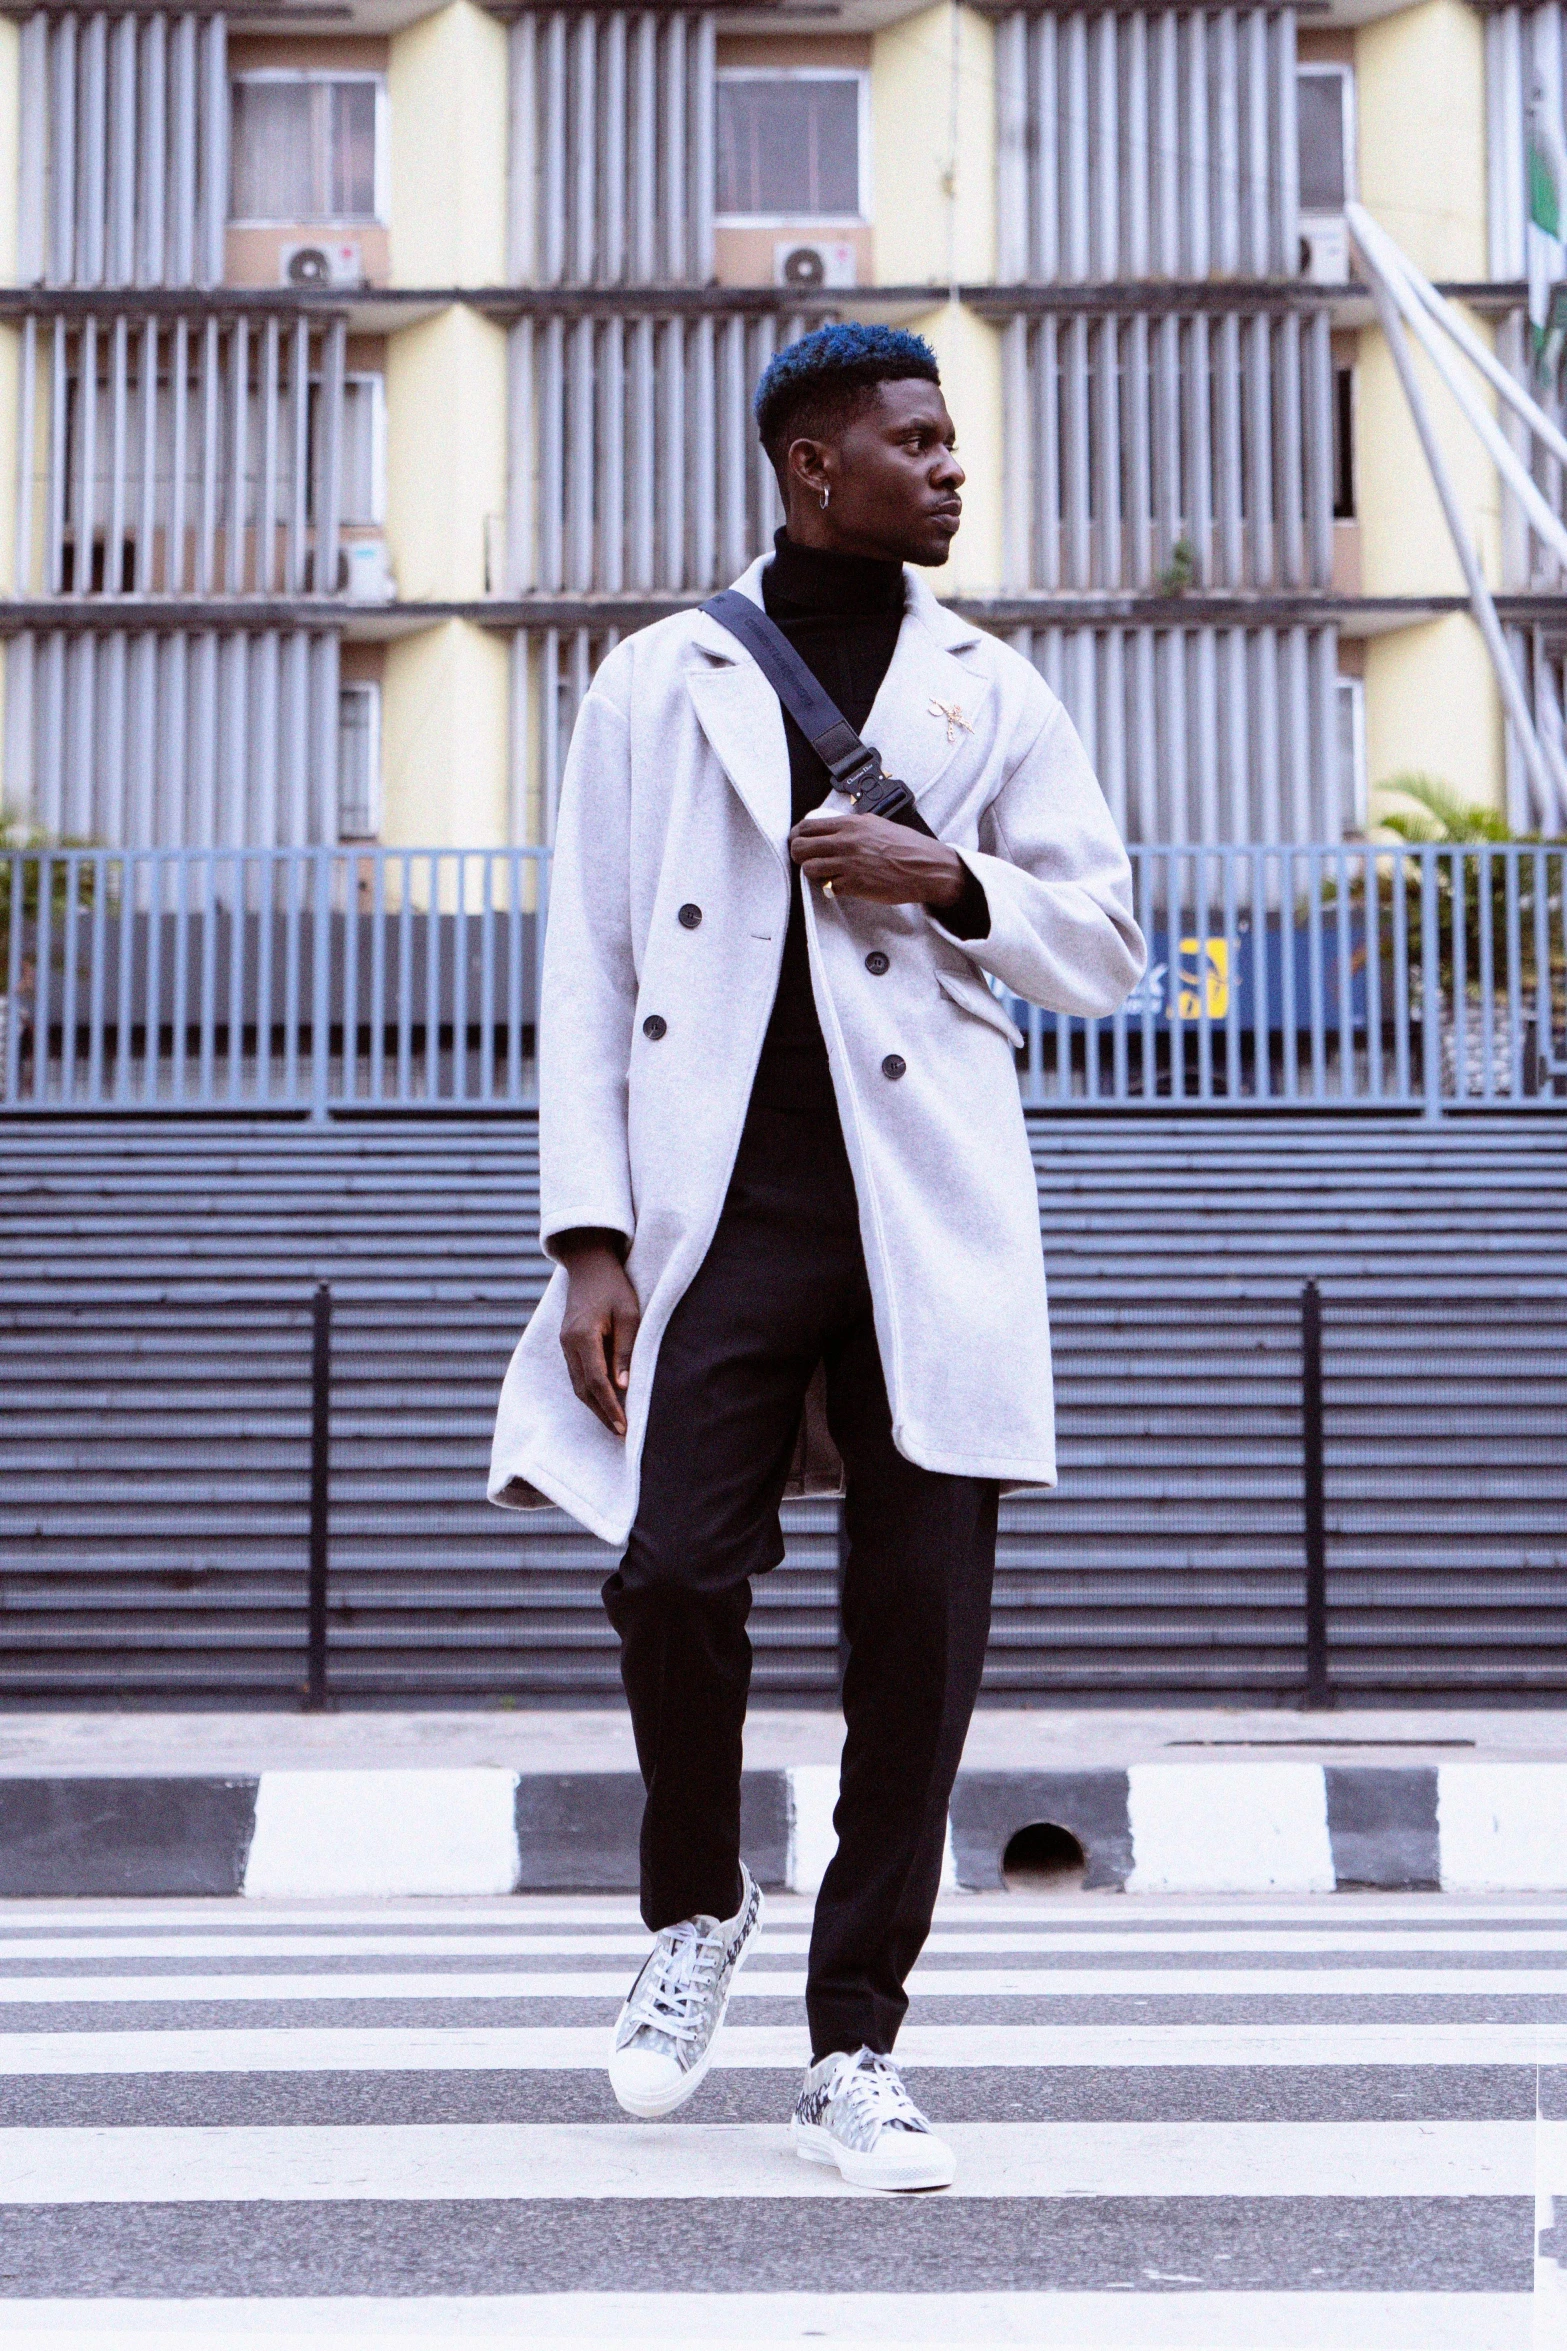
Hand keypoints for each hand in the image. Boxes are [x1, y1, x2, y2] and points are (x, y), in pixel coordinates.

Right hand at [556, 1236, 640, 1437]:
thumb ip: (625, 1349)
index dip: (610, 1407)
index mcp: (583, 1336)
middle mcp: (568, 1343)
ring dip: (595, 1404)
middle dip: (602, 1413)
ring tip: (615, 1422)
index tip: (624, 1427)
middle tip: (621, 1433)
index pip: (596, 1382)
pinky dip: (590, 1389)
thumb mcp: (628, 1314)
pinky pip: (577, 1372)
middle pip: (582, 1389)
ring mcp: (564, 1343)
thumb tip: (623, 1386)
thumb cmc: (614, 1286)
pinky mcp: (567, 1342)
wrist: (589, 1263)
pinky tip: (606, 1398)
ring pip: (577, 1383)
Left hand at [789, 812, 965, 908]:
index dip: (797, 835)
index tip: (798, 841)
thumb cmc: (908, 847)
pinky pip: (829, 887)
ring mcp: (849, 864)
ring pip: (809, 868)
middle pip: (800, 847)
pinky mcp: (854, 885)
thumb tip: (832, 830)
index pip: (808, 826)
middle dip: (798, 855)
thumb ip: (852, 827)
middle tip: (805, 860)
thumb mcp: (877, 825)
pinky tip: (841, 885)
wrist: (927, 868)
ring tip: (824, 874)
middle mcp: (846, 842)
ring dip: (813, 873)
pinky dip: (831, 888)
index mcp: (851, 825)